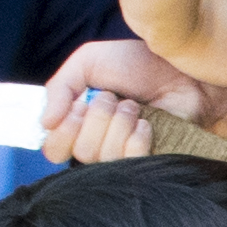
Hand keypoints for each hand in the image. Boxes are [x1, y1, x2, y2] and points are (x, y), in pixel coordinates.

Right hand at [37, 33, 207, 161]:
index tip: (79, 105)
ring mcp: (126, 158)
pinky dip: (136, 139)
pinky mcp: (150, 164)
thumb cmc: (139, 63)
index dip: (63, 131)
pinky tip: (146, 124)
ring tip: (133, 106)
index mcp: (80, 125)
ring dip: (118, 123)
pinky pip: (130, 163)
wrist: (181, 68)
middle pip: (80, 153)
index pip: (54, 149)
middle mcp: (100, 145)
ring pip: (103, 157)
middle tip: (113, 98)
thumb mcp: (88, 62)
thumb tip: (45, 122)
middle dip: (96, 118)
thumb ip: (58, 87)